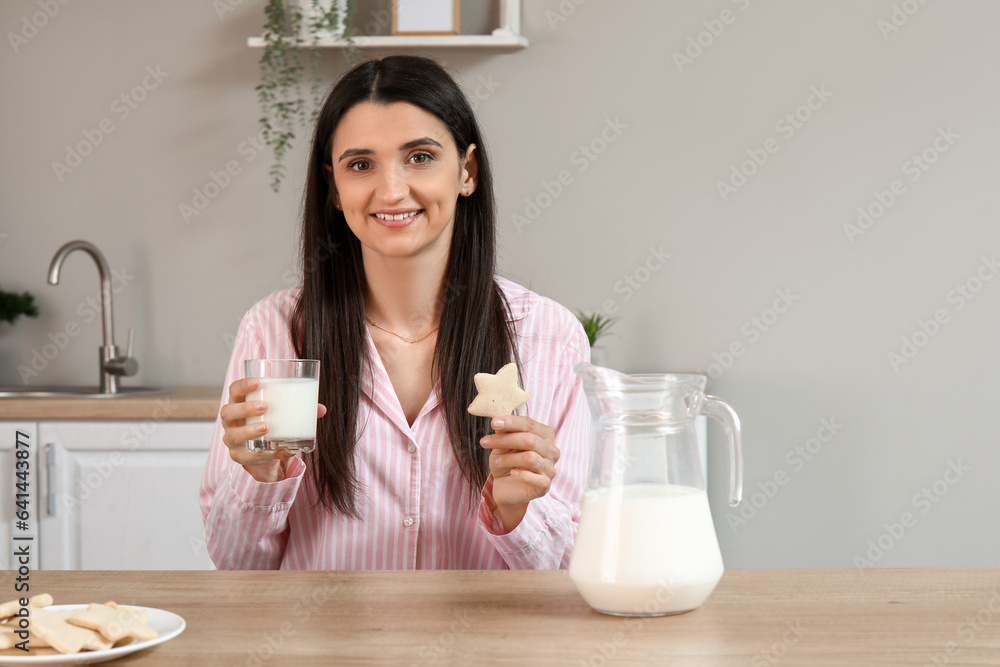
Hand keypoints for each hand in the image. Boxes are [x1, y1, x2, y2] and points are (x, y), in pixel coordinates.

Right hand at [219, 377, 327, 482]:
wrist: (261, 450)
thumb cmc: (269, 422)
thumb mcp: (279, 413)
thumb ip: (298, 409)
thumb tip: (321, 409)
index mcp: (238, 404)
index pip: (234, 390)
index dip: (242, 385)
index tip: (258, 382)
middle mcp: (231, 421)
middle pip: (228, 412)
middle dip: (245, 408)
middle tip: (264, 406)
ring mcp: (232, 439)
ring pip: (233, 435)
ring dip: (249, 431)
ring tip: (266, 427)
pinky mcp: (239, 456)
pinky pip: (249, 456)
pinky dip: (266, 453)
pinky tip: (280, 449)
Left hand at [479, 415, 558, 531]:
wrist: (506, 487)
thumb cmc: (507, 462)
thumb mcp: (502, 445)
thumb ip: (504, 432)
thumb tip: (499, 419)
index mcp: (545, 435)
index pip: (529, 424)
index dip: (511, 422)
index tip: (494, 423)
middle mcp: (552, 450)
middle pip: (530, 440)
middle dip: (505, 440)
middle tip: (484, 442)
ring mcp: (550, 468)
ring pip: (530, 458)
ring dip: (508, 458)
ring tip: (496, 461)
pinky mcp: (545, 485)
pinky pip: (534, 478)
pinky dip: (520, 475)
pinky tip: (512, 473)